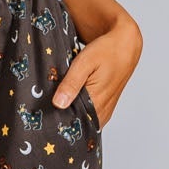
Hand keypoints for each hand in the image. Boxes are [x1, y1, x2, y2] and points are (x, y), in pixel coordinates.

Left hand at [53, 12, 141, 129]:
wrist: (125, 44)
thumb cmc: (106, 50)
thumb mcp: (85, 63)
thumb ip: (71, 84)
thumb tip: (58, 104)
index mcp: (97, 103)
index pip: (73, 123)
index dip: (57, 122)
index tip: (43, 119)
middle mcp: (102, 111)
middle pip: (77, 124)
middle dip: (61, 120)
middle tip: (44, 113)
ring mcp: (104, 110)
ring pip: (82, 120)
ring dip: (69, 115)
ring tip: (53, 108)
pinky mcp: (104, 106)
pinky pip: (88, 115)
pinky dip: (77, 111)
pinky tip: (66, 104)